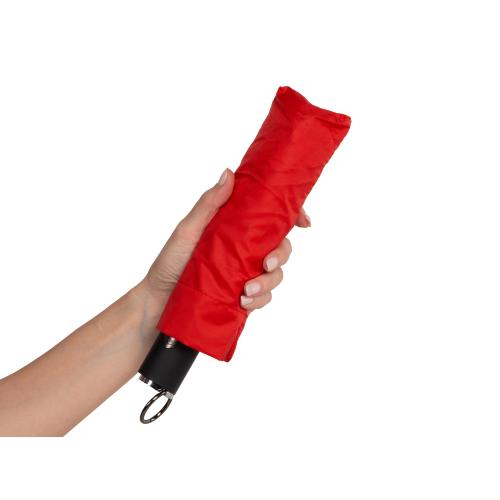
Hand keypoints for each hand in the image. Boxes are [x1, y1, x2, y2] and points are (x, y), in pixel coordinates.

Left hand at [142, 168, 310, 312]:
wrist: (158, 303)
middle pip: (281, 246)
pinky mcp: (243, 296)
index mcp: (236, 227)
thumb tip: (229, 173)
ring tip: (246, 291)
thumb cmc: (170, 263)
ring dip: (268, 283)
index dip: (293, 215)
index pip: (272, 217)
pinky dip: (259, 300)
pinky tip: (243, 302)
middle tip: (266, 264)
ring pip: (276, 274)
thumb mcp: (188, 229)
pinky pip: (265, 297)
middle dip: (282, 255)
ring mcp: (245, 273)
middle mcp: (245, 248)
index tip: (304, 222)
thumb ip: (209, 203)